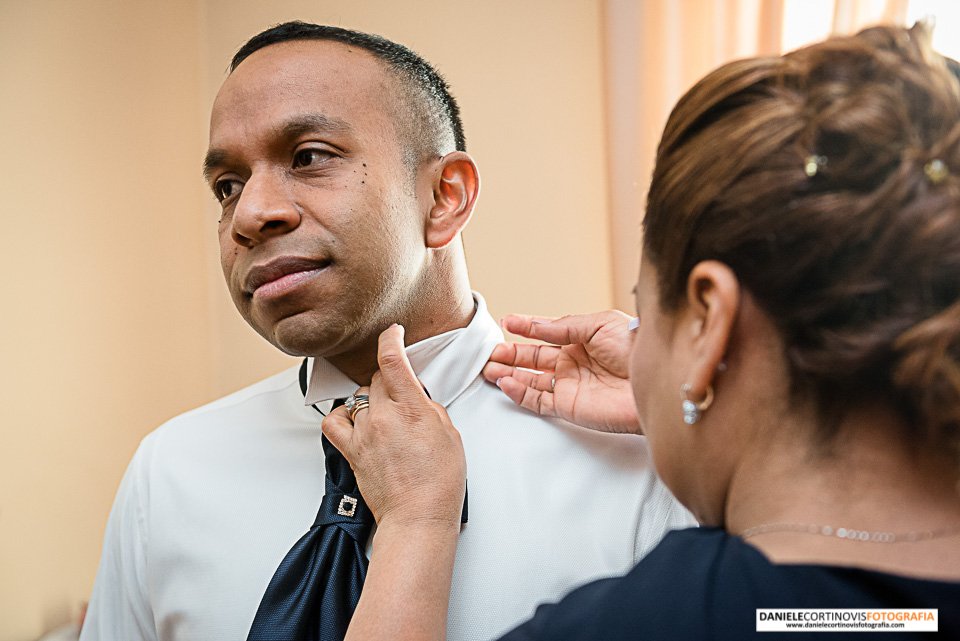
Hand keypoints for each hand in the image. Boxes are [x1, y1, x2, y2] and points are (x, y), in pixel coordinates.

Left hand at [323, 324, 465, 528]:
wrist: (418, 517)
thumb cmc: (439, 483)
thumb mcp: (449, 434)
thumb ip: (429, 408)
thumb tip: (415, 398)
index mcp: (411, 409)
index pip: (392, 360)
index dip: (390, 338)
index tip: (393, 332)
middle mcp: (382, 417)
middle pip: (376, 378)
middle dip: (390, 379)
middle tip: (405, 396)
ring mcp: (363, 434)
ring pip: (359, 397)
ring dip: (372, 400)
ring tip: (387, 416)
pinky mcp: (351, 451)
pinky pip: (335, 422)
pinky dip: (343, 416)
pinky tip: (356, 421)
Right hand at [482, 311, 639, 432]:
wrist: (655, 380)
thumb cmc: (636, 348)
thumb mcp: (598, 324)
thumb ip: (564, 326)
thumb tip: (535, 325)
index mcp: (582, 340)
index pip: (546, 333)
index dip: (525, 328)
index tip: (506, 322)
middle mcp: (574, 362)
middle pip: (534, 358)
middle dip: (510, 355)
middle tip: (490, 352)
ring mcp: (570, 385)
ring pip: (531, 380)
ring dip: (509, 374)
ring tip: (488, 368)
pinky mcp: (570, 407)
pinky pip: (539, 400)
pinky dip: (520, 393)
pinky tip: (506, 383)